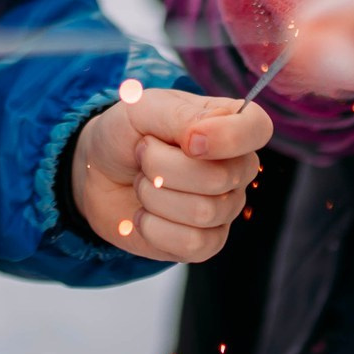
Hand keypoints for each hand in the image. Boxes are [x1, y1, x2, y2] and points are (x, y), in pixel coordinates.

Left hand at [71, 87, 269, 262]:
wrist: (96, 172)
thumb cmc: (125, 133)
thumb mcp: (142, 108)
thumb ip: (178, 116)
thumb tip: (202, 141)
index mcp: (229, 124)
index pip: (257, 128)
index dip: (227, 137)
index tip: (187, 140)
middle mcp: (236, 167)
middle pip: (220, 178)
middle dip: (162, 166)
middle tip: (143, 154)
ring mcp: (225, 208)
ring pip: (202, 212)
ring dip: (153, 195)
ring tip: (143, 182)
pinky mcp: (206, 243)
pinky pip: (193, 244)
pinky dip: (154, 227)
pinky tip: (144, 214)